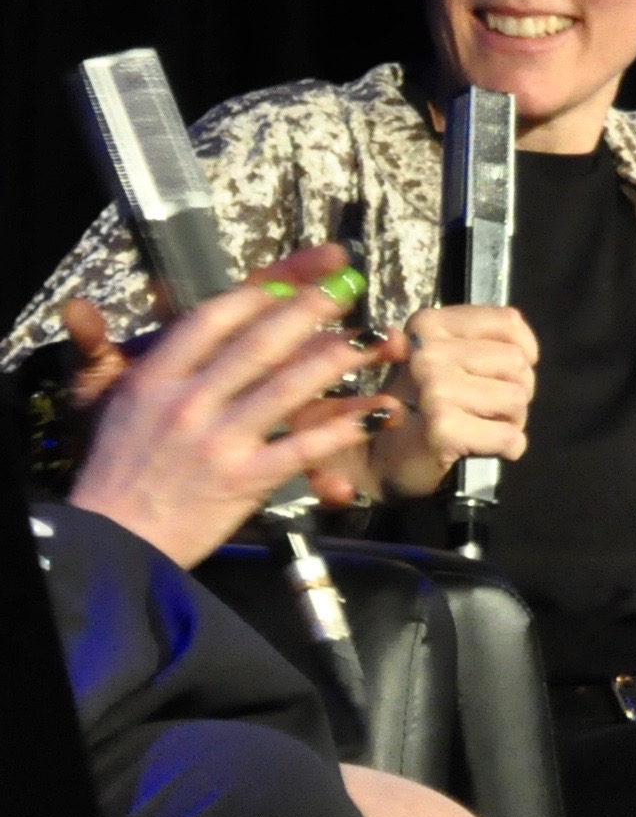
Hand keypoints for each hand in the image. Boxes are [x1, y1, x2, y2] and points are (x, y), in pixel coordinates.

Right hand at [65, 253, 382, 564]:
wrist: (113, 537)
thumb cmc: (112, 466)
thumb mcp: (99, 402)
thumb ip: (97, 349)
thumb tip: (76, 306)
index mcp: (154, 378)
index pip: (210, 321)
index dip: (256, 295)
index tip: (290, 279)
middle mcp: (187, 402)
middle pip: (258, 345)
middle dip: (308, 312)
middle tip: (347, 288)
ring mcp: (219, 441)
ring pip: (288, 389)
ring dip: (337, 361)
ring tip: (375, 341)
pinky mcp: (245, 479)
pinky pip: (303, 447)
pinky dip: (343, 429)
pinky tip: (377, 413)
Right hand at [358, 300, 539, 499]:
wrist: (382, 460)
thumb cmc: (421, 406)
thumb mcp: (444, 357)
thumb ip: (481, 341)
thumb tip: (525, 351)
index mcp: (428, 325)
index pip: (509, 322)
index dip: (523, 351)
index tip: (504, 371)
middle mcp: (426, 351)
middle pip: (517, 363)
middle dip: (515, 390)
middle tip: (483, 407)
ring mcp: (434, 389)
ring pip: (517, 398)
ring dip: (511, 420)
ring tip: (479, 425)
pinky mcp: (444, 429)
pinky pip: (510, 436)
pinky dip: (508, 446)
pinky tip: (482, 446)